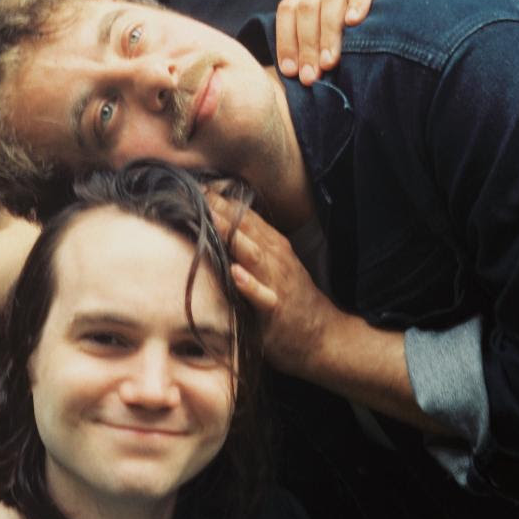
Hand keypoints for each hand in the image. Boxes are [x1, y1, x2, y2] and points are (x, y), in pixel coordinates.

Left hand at [208, 194, 339, 382]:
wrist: (323, 334)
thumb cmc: (291, 297)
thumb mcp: (274, 264)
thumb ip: (250, 245)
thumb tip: (218, 226)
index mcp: (272, 245)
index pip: (244, 215)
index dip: (221, 199)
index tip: (195, 185)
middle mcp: (275, 258)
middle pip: (246, 228)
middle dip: (221, 210)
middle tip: (196, 193)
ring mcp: (277, 282)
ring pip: (253, 255)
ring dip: (232, 238)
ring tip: (211, 221)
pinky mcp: (276, 309)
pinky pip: (262, 296)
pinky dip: (249, 285)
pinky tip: (235, 274)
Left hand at [276, 0, 445, 82]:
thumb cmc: (378, 4)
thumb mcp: (345, 19)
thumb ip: (326, 37)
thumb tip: (308, 76)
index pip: (288, 10)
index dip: (286, 40)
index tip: (290, 73)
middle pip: (306, 7)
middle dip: (306, 45)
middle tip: (311, 77)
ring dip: (328, 32)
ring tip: (330, 62)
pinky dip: (357, 0)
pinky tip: (354, 22)